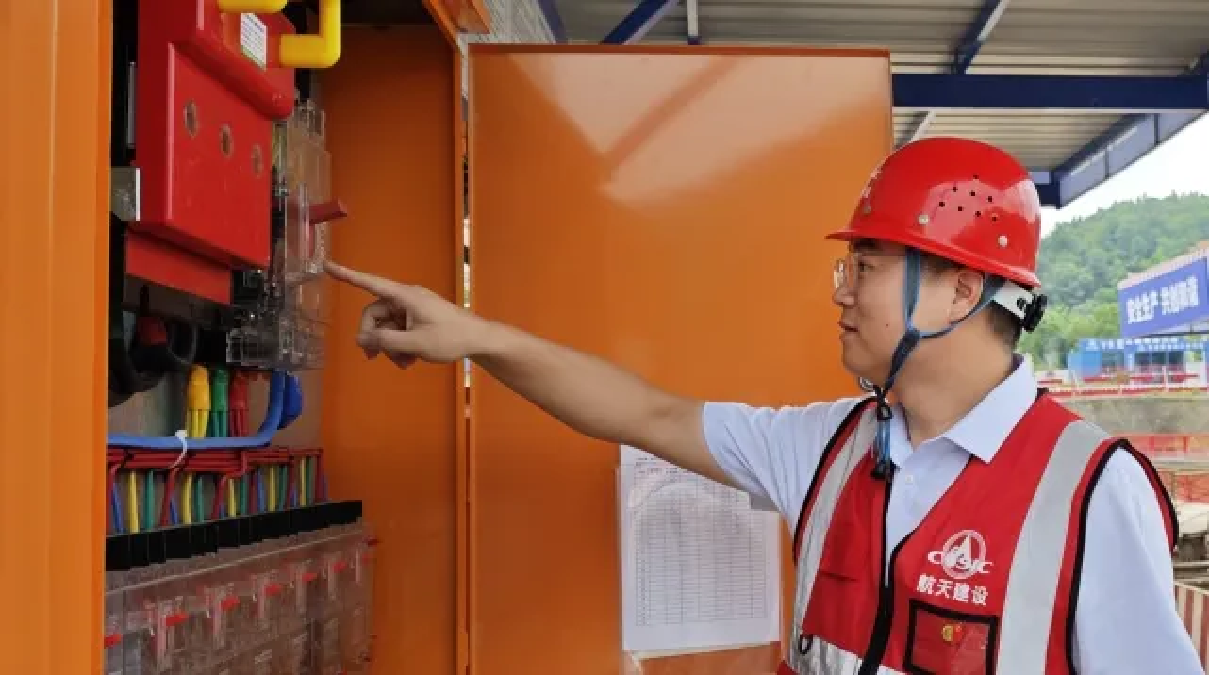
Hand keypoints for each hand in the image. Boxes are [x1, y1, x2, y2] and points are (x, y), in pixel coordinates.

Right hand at [325, 261, 485, 368]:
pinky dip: (400, 344)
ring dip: (389, 346)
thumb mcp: (415, 344)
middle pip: (375, 314)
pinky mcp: (419, 318)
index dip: (347, 275)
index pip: (370, 283)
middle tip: (374, 358)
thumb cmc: (451, 338)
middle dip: (375, 337)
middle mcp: (406, 298)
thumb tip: (361, 338)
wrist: (479, 340)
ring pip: (387, 326)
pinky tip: (409, 361)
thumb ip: (385, 341)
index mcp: (405, 296)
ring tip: (403, 364)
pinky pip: (399, 329)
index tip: (328, 266)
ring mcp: (413, 308)